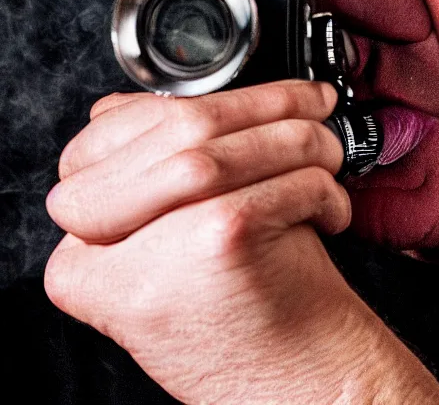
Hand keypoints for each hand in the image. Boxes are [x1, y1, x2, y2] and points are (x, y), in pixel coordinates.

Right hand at [45, 80, 356, 403]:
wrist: (295, 385)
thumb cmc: (239, 316)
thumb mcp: (163, 257)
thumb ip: (140, 182)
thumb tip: (164, 99)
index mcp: (76, 258)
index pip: (105, 133)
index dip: (178, 101)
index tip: (226, 96)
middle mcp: (102, 255)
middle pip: (171, 126)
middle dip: (257, 102)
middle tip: (307, 102)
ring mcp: (162, 245)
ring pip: (225, 143)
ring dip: (296, 132)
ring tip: (323, 147)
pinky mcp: (222, 240)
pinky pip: (277, 172)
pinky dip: (319, 177)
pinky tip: (327, 200)